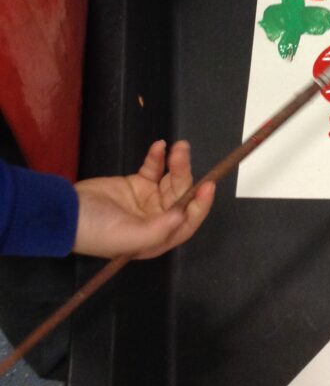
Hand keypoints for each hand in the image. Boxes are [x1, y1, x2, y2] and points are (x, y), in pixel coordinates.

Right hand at [73, 140, 214, 258]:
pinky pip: (154, 169)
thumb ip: (157, 229)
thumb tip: (182, 217)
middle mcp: (158, 219)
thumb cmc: (95, 231)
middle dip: (185, 175)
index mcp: (158, 238)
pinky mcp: (137, 184)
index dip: (200, 205)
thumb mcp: (126, 236)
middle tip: (182, 153)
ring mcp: (148, 200)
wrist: (64, 214)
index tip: (208, 185)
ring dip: (176, 163)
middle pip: (181, 196)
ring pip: (171, 180)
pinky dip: (158, 158)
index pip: (187, 222)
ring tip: (177, 147)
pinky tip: (159, 146)